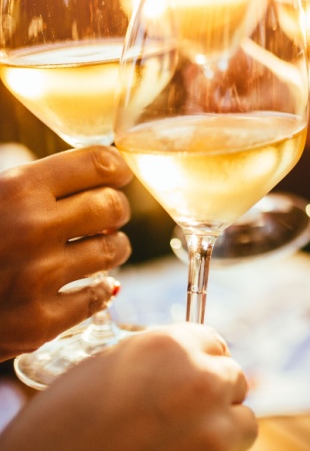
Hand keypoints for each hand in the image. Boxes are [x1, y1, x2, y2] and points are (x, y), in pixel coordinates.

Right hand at [0, 146, 132, 360]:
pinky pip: (98, 296)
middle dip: (114, 211)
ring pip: (114, 250)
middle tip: (105, 219)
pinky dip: (98, 291)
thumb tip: (105, 174)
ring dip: (112, 249)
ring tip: (97, 250)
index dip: (115, 169)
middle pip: (113, 206)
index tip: (117, 177)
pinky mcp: (39, 322)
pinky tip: (87, 286)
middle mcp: (31, 228)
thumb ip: (35, 187)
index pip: (99, 163)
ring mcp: (37, 277)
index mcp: (16, 189)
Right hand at [0, 323, 257, 450]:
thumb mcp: (113, 365)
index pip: (214, 343)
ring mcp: (212, 422)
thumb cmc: (64, 421)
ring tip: (182, 438)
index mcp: (172, 344)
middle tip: (178, 414)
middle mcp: (200, 376)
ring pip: (243, 418)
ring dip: (222, 427)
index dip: (198, 363)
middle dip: (211, 394)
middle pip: (232, 377)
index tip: (184, 379)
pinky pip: (233, 449)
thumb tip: (191, 361)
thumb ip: (160, 359)